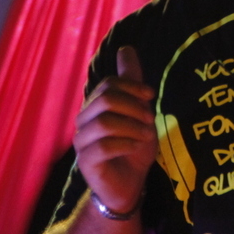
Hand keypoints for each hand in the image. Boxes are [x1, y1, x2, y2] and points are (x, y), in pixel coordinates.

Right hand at [73, 46, 156, 213]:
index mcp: (95, 106)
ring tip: (145, 137)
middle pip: (106, 99)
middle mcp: (83, 121)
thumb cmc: (133, 148)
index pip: (109, 84)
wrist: (129, 186)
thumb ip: (131, 82)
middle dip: (134, 107)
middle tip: (150, 121)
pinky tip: (135, 148)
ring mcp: (82, 141)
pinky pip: (104, 146)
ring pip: (105, 122)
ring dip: (132, 127)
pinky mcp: (86, 161)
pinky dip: (126, 144)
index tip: (151, 97)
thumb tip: (126, 48)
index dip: (133, 87)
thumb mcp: (138, 112)